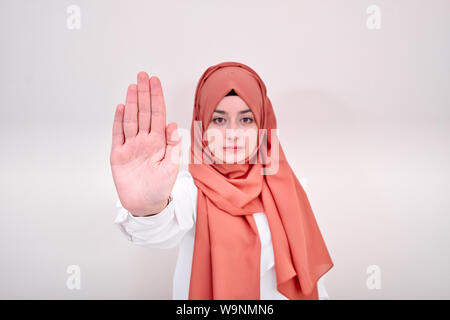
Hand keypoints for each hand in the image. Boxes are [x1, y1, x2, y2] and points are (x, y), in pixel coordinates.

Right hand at [110, 72, 181, 215]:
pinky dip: (118, 120)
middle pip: (143, 112)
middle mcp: (145, 140)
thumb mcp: (172, 167)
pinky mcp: (118, 154)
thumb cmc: (161, 187)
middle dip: (144, 93)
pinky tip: (120, 107)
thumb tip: (174, 125)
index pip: (158, 114)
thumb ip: (173, 146)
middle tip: (143, 75)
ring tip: (133, 86)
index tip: (155, 81)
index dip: (156, 97)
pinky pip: (118, 134)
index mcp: (159, 142)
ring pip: (131, 119)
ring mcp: (131, 146)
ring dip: (131, 102)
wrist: (145, 204)